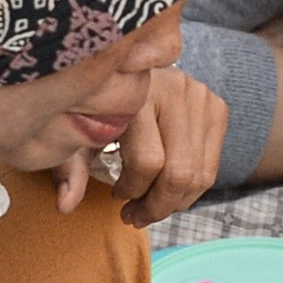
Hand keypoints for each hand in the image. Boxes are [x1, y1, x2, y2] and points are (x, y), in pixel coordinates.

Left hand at [49, 66, 219, 228]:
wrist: (128, 66)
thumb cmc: (98, 104)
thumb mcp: (77, 131)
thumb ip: (69, 168)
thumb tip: (66, 206)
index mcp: (137, 92)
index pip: (147, 162)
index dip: (131, 190)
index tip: (116, 197)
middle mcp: (175, 89)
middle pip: (180, 173)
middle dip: (157, 207)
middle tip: (136, 216)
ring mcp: (200, 97)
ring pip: (199, 175)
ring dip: (175, 203)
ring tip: (151, 207)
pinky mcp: (216, 107)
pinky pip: (211, 166)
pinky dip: (190, 188)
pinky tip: (167, 189)